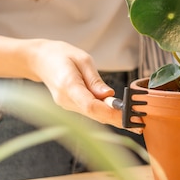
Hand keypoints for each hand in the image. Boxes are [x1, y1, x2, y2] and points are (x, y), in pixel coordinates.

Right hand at [0, 34, 133, 131]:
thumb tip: (109, 96)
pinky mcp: (70, 106)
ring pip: (94, 115)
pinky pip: (90, 112)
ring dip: (114, 119)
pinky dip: (106, 114)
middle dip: (118, 119)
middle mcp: (66, 100)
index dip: (110, 112)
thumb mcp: (82, 59)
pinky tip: (121, 115)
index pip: (90, 105)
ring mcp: (67, 105)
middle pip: (95, 114)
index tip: (128, 115)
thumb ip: (95, 79)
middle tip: (140, 123)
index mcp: (68, 85)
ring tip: (136, 121)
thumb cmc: (61, 55)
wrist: (40, 60)